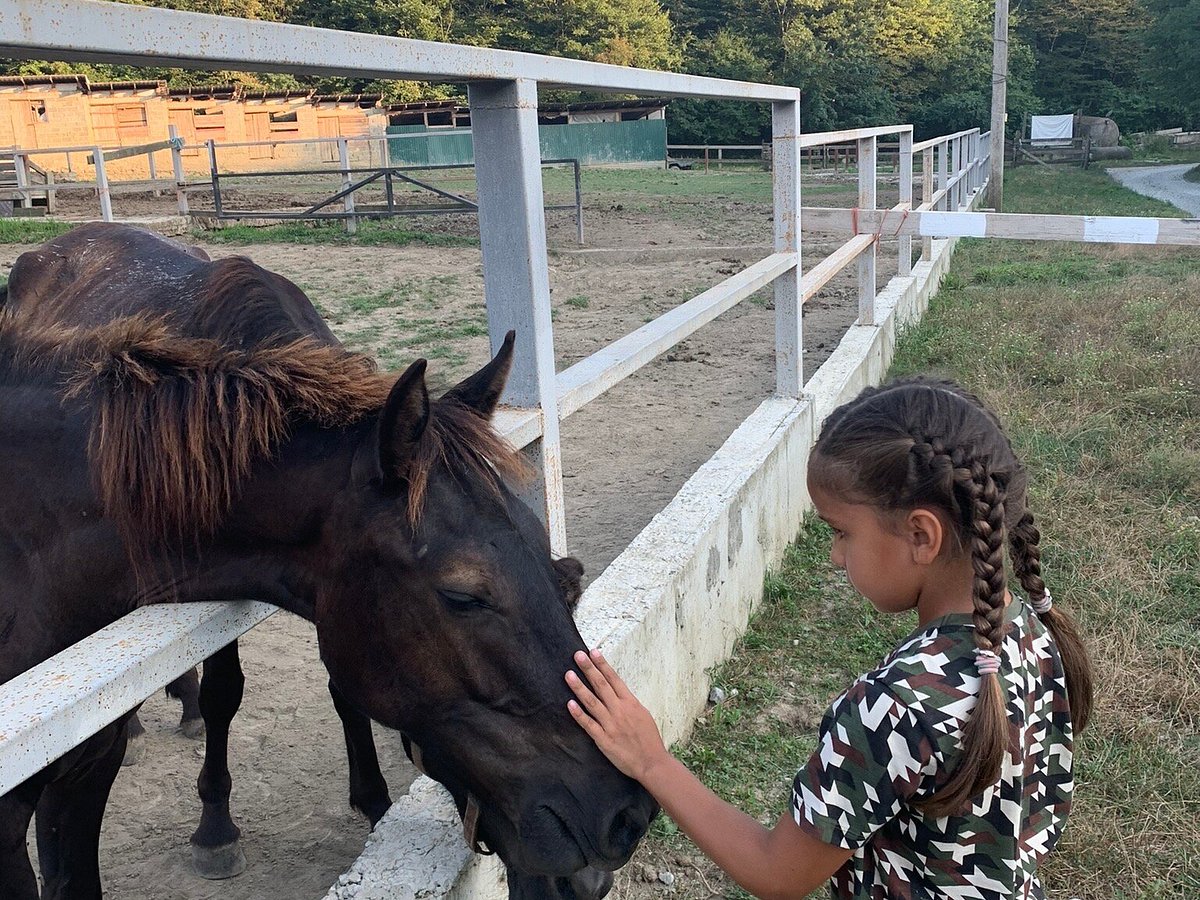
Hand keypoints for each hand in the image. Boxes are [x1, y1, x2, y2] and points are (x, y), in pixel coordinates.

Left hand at [565, 649, 669, 783]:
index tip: (593, 652)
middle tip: (577, 655)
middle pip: (601, 686)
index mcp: (631, 703)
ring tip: (569, 674)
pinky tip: (570, 704)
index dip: (603, 665)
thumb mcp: (643, 714)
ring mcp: (611, 725)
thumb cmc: (649, 739)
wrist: (652, 763)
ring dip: (580, 687)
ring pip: (592, 702)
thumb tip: (617, 691)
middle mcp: (620, 711)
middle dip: (589, 669)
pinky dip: (579, 714)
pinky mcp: (604, 740)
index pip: (614, 679)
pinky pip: (589, 724)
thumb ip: (628, 703)